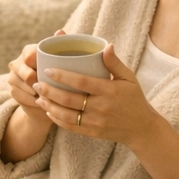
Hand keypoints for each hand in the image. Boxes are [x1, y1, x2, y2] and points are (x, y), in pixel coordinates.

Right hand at [7, 29, 64, 125]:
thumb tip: (60, 31)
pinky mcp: (12, 91)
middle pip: (26, 73)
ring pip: (24, 87)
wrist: (45, 98)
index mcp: (28, 52)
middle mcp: (17, 63)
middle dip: (39, 83)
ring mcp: (12, 77)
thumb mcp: (59, 62)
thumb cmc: (55, 76)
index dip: (39, 64)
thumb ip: (59, 47)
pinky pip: (21, 97)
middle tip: (50, 88)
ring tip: (48, 96)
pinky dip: (33, 101)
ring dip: (37, 93)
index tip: (51, 73)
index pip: (30, 55)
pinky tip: (41, 102)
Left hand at [36, 44, 163, 148]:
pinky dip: (57, 120)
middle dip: (49, 91)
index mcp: (109, 91)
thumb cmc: (134, 98)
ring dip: (49, 106)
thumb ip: (115, 63)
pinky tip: (49, 111)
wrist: (142, 128)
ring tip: (38, 97)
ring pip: (67, 115)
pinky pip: (71, 127)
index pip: (81, 82)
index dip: (63, 76)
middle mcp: (101, 107)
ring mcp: (96, 122)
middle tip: (36, 82)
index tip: (48, 69)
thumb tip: (106, 45)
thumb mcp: (129, 77)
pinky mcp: (93, 133)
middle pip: (69, 99)